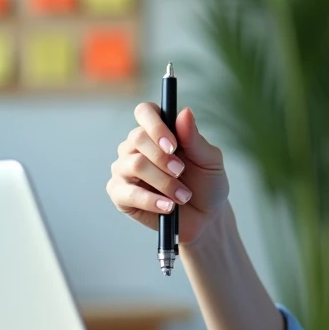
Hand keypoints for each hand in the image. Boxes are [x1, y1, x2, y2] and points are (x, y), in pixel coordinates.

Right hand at [106, 103, 230, 245]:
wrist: (205, 217)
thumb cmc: (206, 183)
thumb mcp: (209, 160)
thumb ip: (194, 138)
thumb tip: (185, 112)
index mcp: (157, 131)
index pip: (145, 112)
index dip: (155, 125)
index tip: (173, 145)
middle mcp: (136, 147)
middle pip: (137, 138)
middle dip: (163, 158)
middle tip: (181, 172)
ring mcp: (124, 169)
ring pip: (135, 165)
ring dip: (163, 182)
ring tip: (183, 196)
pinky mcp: (120, 194)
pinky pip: (128, 193)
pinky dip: (151, 201)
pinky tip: (168, 207)